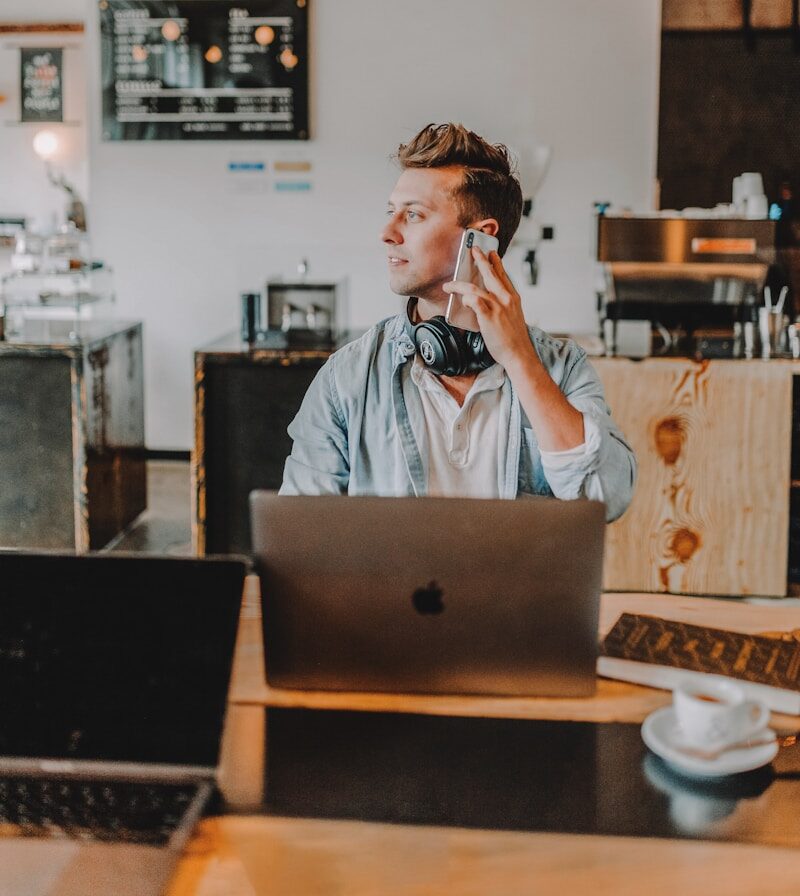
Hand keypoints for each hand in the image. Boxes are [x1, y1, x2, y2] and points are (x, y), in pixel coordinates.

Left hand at [443, 247, 535, 369]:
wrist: (518, 353)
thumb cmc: (514, 339)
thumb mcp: (513, 316)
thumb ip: (503, 306)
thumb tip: (487, 302)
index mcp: (513, 298)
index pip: (503, 276)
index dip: (496, 263)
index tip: (491, 253)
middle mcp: (506, 299)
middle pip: (491, 275)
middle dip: (481, 260)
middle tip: (473, 250)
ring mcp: (497, 307)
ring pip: (475, 288)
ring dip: (459, 285)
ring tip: (449, 285)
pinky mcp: (489, 317)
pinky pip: (474, 301)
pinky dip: (466, 298)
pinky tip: (461, 298)